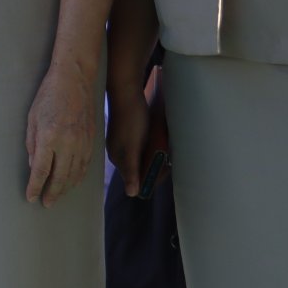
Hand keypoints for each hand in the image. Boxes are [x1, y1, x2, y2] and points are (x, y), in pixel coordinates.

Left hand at [25, 63, 98, 206]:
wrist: (75, 79)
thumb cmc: (48, 96)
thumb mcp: (32, 118)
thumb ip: (32, 144)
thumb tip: (34, 166)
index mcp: (49, 137)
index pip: (42, 170)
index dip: (35, 187)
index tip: (31, 197)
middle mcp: (68, 143)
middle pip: (60, 177)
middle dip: (52, 193)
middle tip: (46, 204)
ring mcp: (82, 143)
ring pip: (75, 174)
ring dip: (66, 188)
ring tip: (57, 197)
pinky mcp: (92, 140)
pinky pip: (86, 165)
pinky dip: (78, 177)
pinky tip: (73, 183)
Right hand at [106, 76, 168, 197]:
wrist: (127, 92)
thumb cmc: (131, 121)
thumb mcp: (132, 148)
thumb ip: (131, 170)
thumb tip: (131, 194)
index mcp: (118, 158)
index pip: (135, 179)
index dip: (150, 178)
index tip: (165, 170)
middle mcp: (119, 152)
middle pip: (139, 168)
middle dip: (154, 167)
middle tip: (169, 159)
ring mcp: (124, 141)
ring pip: (142, 157)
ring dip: (154, 157)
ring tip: (167, 150)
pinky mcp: (130, 132)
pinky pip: (143, 146)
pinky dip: (152, 147)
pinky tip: (160, 141)